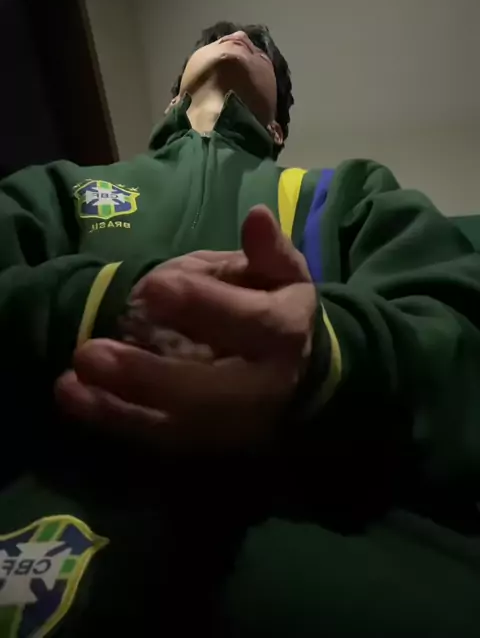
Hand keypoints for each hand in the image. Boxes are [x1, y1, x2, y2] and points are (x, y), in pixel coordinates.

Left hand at [55, 207, 316, 449]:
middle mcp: (263, 387)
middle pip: (207, 390)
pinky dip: (114, 420)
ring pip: (177, 424)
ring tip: (70, 382)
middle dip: (146, 375)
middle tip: (90, 353)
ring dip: (118, 405)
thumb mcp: (284, 272)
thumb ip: (268, 248)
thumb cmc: (278, 308)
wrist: (300, 374)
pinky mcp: (207, 442)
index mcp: (284, 333)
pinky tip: (75, 398)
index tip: (153, 286)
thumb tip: (256, 215)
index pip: (250, 323)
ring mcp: (233, 424)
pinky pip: (159, 439)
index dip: (204, 305)